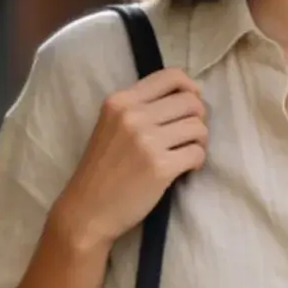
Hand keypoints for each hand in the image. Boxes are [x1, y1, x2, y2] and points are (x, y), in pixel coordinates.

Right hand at [54, 68, 207, 251]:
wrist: (87, 211)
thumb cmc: (101, 171)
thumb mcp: (109, 126)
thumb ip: (138, 109)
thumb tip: (184, 99)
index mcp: (120, 100)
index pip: (171, 76)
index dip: (190, 88)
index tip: (190, 106)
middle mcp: (133, 116)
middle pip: (191, 101)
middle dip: (198, 118)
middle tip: (189, 136)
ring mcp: (147, 141)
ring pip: (198, 127)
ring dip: (200, 141)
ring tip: (187, 153)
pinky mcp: (160, 168)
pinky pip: (197, 154)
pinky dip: (197, 161)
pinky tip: (186, 169)